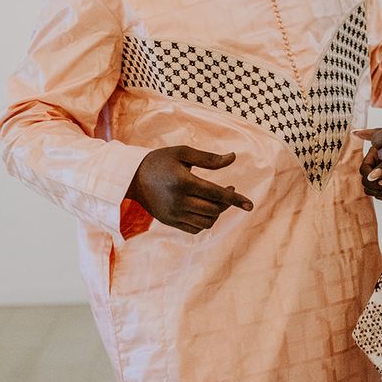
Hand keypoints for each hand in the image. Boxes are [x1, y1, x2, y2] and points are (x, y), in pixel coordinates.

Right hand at [126, 145, 252, 233]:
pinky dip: (205, 222)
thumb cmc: (161, 160)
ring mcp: (173, 214)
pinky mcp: (169, 221)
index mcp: (184, 182)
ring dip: (217, 212)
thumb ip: (209, 159)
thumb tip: (233, 158)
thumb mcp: (184, 153)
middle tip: (229, 189)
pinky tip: (205, 209)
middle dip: (227, 202)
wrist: (132, 177)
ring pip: (206, 222)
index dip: (236, 199)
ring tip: (217, 199)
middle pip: (214, 210)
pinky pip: (195, 229)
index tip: (250, 205)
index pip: (217, 194)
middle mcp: (179, 201)